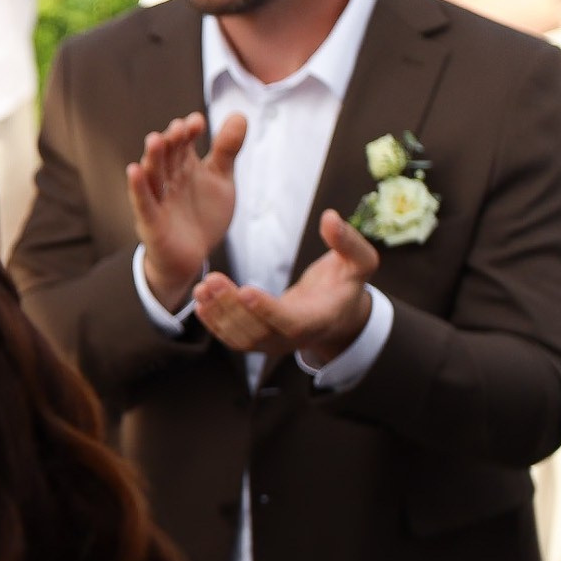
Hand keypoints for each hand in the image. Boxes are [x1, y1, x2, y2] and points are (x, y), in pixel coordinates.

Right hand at [127, 111, 246, 311]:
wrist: (192, 256)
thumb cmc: (202, 215)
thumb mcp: (221, 179)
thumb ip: (226, 149)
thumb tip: (239, 114)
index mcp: (183, 167)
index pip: (183, 144)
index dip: (189, 132)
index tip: (198, 122)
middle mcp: (168, 180)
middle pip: (167, 156)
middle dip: (172, 141)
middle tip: (180, 127)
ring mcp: (158, 200)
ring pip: (153, 175)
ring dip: (153, 157)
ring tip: (155, 139)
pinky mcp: (151, 221)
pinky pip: (143, 202)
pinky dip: (138, 187)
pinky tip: (134, 170)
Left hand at [192, 208, 377, 363]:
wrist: (338, 314)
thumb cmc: (347, 283)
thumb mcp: (360, 262)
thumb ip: (347, 242)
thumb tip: (330, 217)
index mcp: (320, 320)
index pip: (292, 322)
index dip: (269, 310)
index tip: (246, 291)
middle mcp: (295, 338)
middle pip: (259, 332)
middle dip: (232, 308)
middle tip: (211, 280)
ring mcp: (275, 344)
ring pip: (241, 339)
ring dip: (218, 315)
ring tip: (202, 287)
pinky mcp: (259, 341)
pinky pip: (233, 339)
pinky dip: (214, 323)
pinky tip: (200, 301)